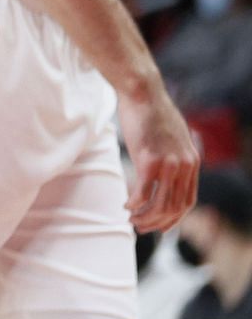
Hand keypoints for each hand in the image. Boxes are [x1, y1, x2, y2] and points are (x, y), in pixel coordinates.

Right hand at [118, 82, 199, 232]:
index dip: (174, 219)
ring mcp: (168, 164)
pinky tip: (125, 204)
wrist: (142, 92)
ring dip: (144, 216)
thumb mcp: (172, 137)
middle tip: (140, 227)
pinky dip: (134, 203)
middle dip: (157, 222)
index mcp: (192, 162)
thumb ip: (175, 155)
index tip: (160, 226)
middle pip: (174, 208)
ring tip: (130, 218)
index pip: (188, 202)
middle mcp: (184, 166)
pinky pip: (143, 192)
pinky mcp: (149, 160)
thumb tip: (166, 166)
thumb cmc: (152, 111)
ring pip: (160, 204)